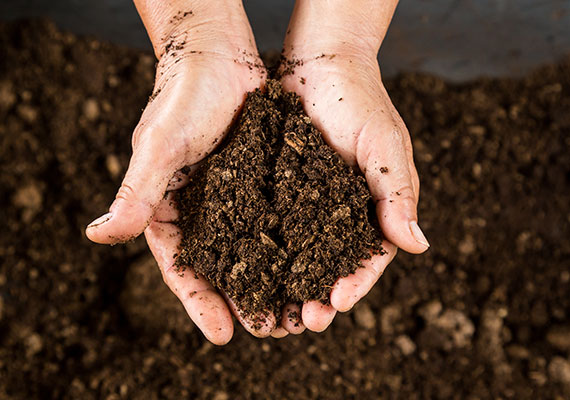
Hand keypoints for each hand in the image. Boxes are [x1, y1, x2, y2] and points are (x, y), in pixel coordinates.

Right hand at [85, 3, 282, 343]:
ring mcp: (233, 198)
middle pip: (221, 268)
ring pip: (252, 250)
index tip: (223, 336)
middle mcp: (201, 210)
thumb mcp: (160, 146)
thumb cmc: (182, 96)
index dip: (200, 302)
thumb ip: (136, 193)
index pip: (182, 267)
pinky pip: (276, 219)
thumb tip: (98, 236)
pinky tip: (310, 264)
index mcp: (168, 209)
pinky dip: (290, 244)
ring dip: (271, 280)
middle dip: (242, 301)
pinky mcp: (261, 181)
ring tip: (294, 311)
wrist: (217, 54)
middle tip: (269, 331)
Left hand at [279, 3, 428, 331]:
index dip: (355, 283)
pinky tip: (248, 274)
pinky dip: (262, 254)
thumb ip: (397, 194)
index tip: (337, 304)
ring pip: (298, 256)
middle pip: (331, 266)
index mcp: (372, 208)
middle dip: (318, 296)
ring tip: (275, 313)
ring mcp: (306, 205)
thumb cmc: (360, 101)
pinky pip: (269, 228)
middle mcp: (338, 213)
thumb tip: (418, 245)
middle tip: (303, 322)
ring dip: (288, 287)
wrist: (319, 64)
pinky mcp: (277, 192)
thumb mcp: (384, 146)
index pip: (368, 257)